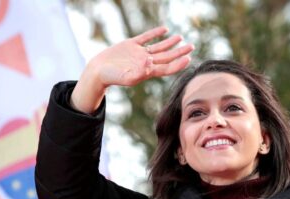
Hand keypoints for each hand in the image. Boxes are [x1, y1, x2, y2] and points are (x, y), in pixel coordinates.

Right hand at [71, 26, 193, 113]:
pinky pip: (146, 38)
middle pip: (166, 57)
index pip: (167, 68)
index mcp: (147, 72)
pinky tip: (164, 29)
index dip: (178, 64)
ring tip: (181, 37)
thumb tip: (151, 65)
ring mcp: (139, 53)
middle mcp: (145, 62)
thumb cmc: (111, 77)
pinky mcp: (131, 45)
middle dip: (179, 52)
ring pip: (158, 47)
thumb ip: (138, 73)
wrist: (98, 71)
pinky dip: (155, 33)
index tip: (188, 58)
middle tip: (192, 46)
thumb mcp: (125, 78)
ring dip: (170, 42)